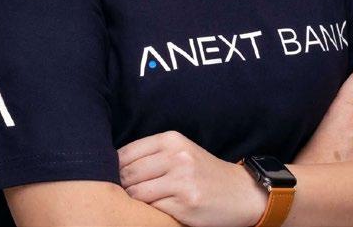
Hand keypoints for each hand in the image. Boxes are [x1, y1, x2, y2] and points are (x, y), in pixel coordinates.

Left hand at [117, 130, 266, 226]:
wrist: (239, 192)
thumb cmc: (203, 172)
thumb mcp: (181, 151)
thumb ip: (152, 154)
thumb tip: (113, 165)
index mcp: (172, 140)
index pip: (127, 153)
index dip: (114, 168)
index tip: (114, 177)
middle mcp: (176, 157)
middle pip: (128, 174)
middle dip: (121, 187)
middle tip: (122, 194)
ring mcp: (181, 182)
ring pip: (137, 194)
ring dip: (132, 202)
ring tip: (135, 204)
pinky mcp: (185, 205)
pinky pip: (152, 211)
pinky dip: (147, 213)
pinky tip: (152, 211)